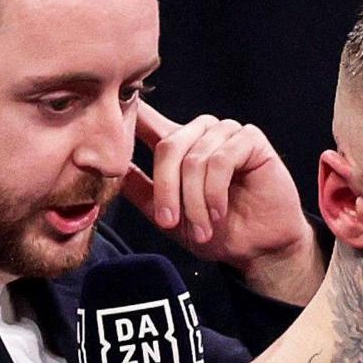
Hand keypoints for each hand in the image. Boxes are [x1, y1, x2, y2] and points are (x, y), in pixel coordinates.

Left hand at [123, 103, 323, 301]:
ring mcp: (226, 133)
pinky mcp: (250, 140)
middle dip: (167, 190)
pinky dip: (215, 192)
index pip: (146, 119)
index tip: (104, 113)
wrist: (259, 250)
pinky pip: (220, 160)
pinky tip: (219, 212)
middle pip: (168, 147)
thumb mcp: (167, 215)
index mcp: (178, 144)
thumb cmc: (217, 233)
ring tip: (203, 228)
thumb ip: (140, 189)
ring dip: (195, 200)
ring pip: (194, 159)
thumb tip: (106, 167)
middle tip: (171, 223)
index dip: (128, 116)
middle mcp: (200, 133)